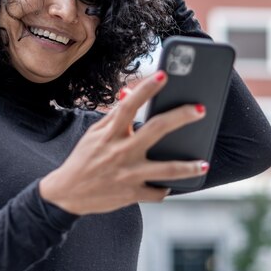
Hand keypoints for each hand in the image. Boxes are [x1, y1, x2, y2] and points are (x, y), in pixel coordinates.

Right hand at [39, 72, 206, 214]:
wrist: (67, 194)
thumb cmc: (83, 159)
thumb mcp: (94, 134)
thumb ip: (113, 115)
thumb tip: (128, 92)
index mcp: (109, 134)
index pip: (130, 105)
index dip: (146, 89)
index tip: (163, 75)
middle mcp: (120, 151)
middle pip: (155, 130)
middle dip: (180, 117)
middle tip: (200, 109)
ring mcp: (127, 174)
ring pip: (165, 169)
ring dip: (187, 166)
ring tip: (203, 163)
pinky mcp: (131, 194)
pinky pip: (156, 192)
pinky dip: (166, 188)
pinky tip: (174, 184)